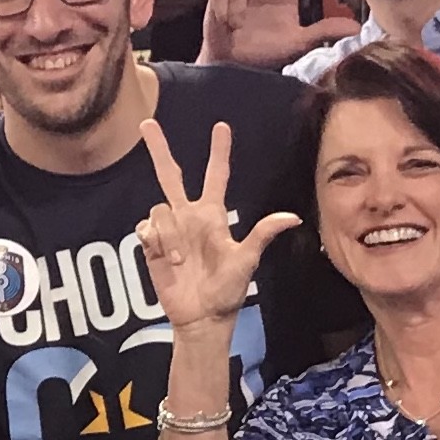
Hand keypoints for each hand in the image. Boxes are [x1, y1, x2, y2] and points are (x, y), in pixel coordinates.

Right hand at [134, 119, 299, 330]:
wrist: (201, 317)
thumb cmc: (227, 290)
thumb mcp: (247, 261)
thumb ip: (263, 235)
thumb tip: (293, 217)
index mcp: (213, 216)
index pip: (216, 176)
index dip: (219, 152)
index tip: (222, 127)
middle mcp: (189, 217)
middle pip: (170, 175)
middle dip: (159, 149)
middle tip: (147, 123)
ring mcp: (169, 230)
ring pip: (160, 209)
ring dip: (168, 234)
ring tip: (178, 259)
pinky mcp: (151, 245)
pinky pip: (146, 228)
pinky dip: (155, 240)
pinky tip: (165, 256)